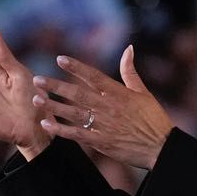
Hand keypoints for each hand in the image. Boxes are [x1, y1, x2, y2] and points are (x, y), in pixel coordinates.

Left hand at [33, 45, 173, 169]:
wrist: (160, 147)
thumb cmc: (153, 119)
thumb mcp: (143, 92)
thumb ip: (130, 71)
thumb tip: (128, 48)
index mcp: (118, 93)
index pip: (93, 76)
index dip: (76, 67)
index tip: (59, 59)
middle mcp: (108, 107)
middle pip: (77, 94)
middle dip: (56, 86)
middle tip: (37, 80)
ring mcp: (103, 125)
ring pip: (73, 113)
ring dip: (53, 106)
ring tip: (36, 100)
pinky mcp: (101, 142)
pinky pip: (76, 134)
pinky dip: (61, 129)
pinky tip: (47, 124)